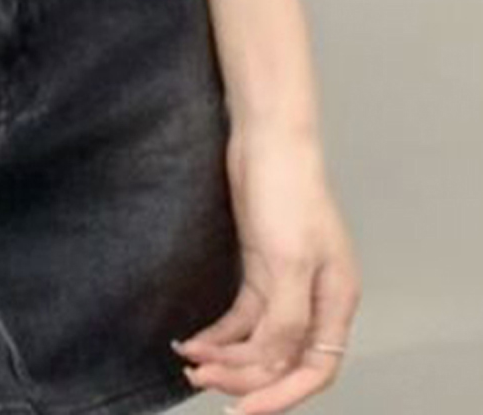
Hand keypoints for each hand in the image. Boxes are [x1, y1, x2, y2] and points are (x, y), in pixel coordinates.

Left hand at [173, 123, 359, 413]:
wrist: (266, 138)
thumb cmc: (288, 190)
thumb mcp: (289, 259)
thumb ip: (287, 317)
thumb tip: (274, 363)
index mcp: (336, 303)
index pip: (314, 369)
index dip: (280, 396)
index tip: (242, 410)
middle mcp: (316, 300)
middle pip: (283, 360)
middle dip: (243, 376)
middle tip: (201, 381)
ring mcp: (287, 284)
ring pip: (260, 340)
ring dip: (227, 356)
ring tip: (190, 362)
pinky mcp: (261, 266)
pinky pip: (243, 316)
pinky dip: (220, 331)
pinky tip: (195, 339)